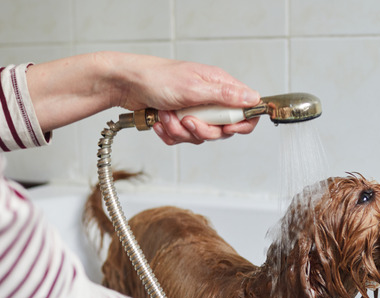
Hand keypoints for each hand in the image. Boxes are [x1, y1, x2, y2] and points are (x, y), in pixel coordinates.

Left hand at [106, 53, 260, 144]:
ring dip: (181, 131)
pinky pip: (183, 138)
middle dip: (202, 130)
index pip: (245, 108)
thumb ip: (225, 96)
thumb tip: (253, 98)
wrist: (125, 84)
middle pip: (223, 129)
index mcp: (218, 85)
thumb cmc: (156, 78)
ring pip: (201, 136)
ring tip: (167, 115)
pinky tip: (160, 121)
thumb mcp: (194, 87)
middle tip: (187, 120)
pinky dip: (170, 133)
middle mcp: (209, 99)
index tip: (228, 128)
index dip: (241, 123)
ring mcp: (194, 110)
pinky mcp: (180, 120)